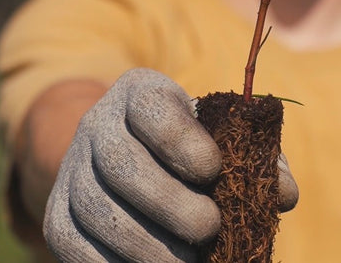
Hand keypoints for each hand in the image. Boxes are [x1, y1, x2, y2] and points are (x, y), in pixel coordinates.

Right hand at [43, 68, 298, 262]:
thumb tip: (283, 194)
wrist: (121, 156)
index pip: (151, 109)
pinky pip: (74, 247)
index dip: (182, 141)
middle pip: (121, 165)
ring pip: (97, 210)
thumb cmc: (189, 147)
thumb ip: (254, 157)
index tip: (215, 170)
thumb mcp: (219, 136)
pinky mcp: (57, 216)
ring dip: (147, 246)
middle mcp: (97, 125)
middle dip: (169, 203)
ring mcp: (71, 171)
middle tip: (211, 228)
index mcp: (139, 93)